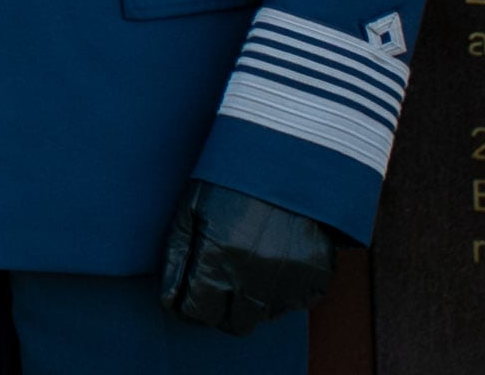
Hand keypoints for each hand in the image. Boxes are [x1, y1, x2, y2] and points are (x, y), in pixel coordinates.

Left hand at [160, 180, 334, 333]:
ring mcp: (288, 280)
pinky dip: (284, 290)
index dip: (189, 306)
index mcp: (217, 260)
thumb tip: (168, 299)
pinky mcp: (316, 277)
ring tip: (249, 259)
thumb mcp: (190, 210)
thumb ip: (176, 257)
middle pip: (234, 324)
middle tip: (218, 284)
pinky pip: (297, 302)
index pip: (198, 313)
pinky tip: (276, 258)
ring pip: (264, 315)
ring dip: (252, 299)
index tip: (189, 296)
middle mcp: (253, 278)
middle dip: (221, 310)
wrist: (286, 161)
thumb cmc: (228, 182)